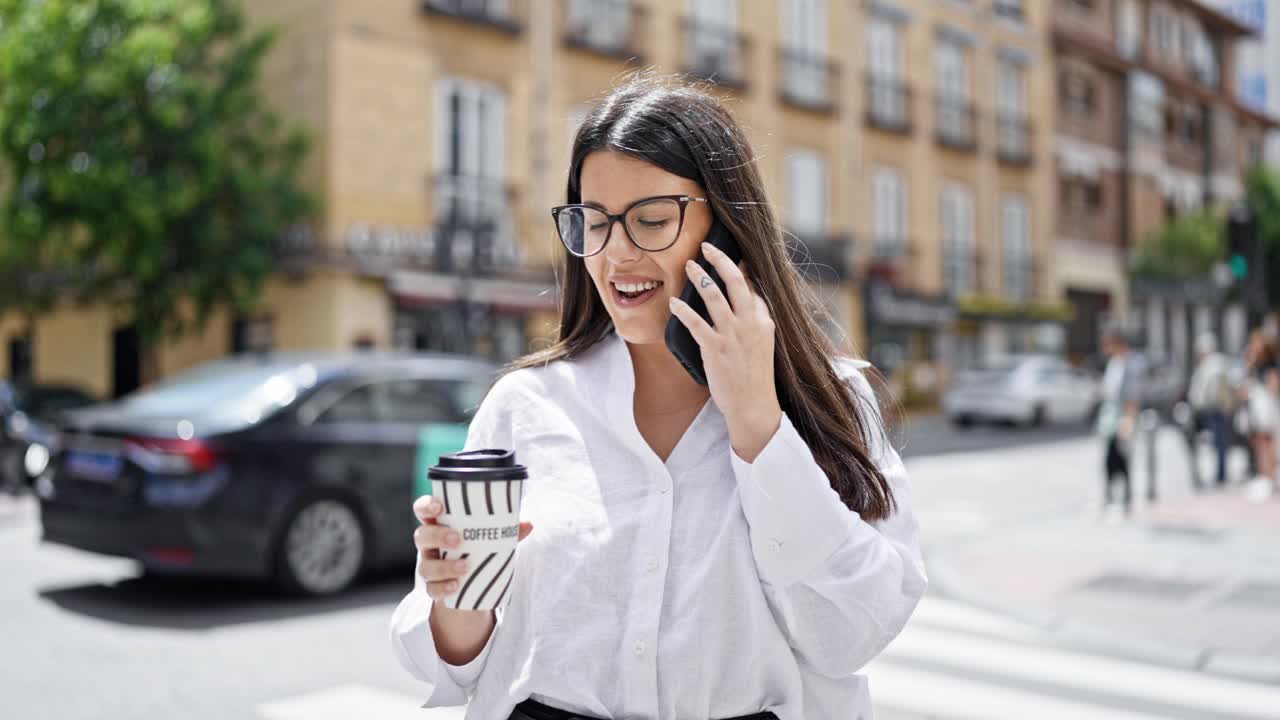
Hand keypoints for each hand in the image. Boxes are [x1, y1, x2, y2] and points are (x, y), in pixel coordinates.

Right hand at [412, 495, 532, 603]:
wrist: (471, 584)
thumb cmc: (477, 548)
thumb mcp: (490, 537)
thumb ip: (507, 530)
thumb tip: (529, 523)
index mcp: (440, 524)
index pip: (423, 510)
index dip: (425, 506)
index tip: (439, 507)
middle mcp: (429, 544)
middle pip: (421, 536)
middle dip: (436, 536)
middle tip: (457, 539)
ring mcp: (429, 566)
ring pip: (425, 566)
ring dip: (444, 566)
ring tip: (465, 567)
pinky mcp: (433, 587)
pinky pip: (431, 589)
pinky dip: (442, 588)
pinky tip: (455, 587)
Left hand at [669, 242, 781, 461]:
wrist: (753, 406)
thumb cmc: (755, 376)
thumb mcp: (763, 344)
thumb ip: (755, 320)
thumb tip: (746, 299)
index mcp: (764, 321)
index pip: (752, 287)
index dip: (739, 269)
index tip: (729, 256)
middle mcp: (750, 323)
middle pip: (735, 281)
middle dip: (720, 260)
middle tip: (706, 246)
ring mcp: (732, 335)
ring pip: (714, 296)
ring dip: (699, 277)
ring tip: (688, 265)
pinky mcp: (715, 348)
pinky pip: (695, 323)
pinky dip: (683, 310)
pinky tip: (673, 302)